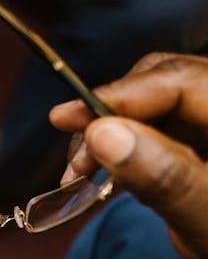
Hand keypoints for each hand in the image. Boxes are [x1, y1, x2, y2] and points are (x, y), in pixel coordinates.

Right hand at [50, 53, 207, 258]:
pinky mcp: (205, 135)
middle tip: (78, 159)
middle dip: (113, 115)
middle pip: (166, 83)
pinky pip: (160, 124)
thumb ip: (164, 176)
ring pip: (157, 103)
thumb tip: (102, 132)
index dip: (120, 95)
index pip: (182, 82)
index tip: (65, 117)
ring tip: (86, 174)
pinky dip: (127, 146)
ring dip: (114, 133)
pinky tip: (112, 176)